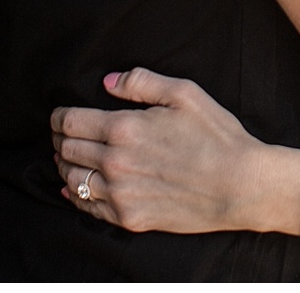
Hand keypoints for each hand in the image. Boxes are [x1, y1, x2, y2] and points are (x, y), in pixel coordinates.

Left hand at [52, 68, 270, 234]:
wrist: (240, 185)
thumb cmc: (217, 136)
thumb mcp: (185, 94)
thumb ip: (141, 82)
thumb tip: (108, 82)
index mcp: (125, 129)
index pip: (70, 122)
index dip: (59, 117)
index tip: (59, 115)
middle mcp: (115, 163)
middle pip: (66, 150)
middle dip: (59, 139)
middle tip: (61, 135)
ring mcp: (120, 194)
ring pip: (72, 180)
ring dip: (65, 166)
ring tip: (67, 159)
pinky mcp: (129, 217)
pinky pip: (88, 209)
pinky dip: (76, 196)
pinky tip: (75, 189)